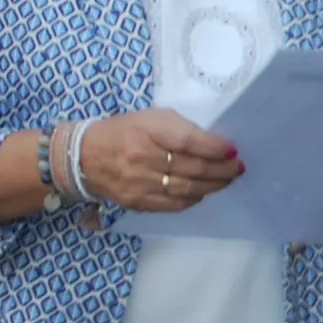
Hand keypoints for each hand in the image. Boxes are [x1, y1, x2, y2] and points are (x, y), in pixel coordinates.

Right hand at [80, 109, 241, 213]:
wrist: (83, 156)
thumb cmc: (125, 131)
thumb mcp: (151, 118)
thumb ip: (182, 129)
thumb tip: (216, 144)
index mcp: (148, 130)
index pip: (188, 141)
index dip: (215, 147)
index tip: (233, 149)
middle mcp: (143, 158)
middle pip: (192, 168)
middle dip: (222, 169)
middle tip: (238, 167)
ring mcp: (140, 183)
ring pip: (186, 188)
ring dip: (213, 186)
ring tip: (228, 180)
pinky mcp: (137, 201)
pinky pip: (173, 203)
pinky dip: (193, 198)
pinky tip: (204, 192)